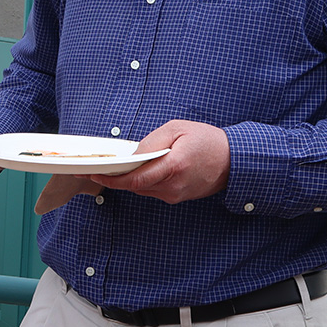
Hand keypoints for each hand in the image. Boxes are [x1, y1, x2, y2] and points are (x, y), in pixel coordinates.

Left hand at [86, 120, 229, 202]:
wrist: (233, 160)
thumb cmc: (207, 141)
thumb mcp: (176, 129)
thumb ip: (152, 142)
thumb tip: (132, 155)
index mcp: (173, 167)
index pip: (135, 179)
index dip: (111, 179)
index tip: (94, 174)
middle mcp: (173, 186)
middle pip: (134, 186)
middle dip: (113, 178)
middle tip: (92, 170)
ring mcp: (175, 194)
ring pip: (142, 189)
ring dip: (126, 180)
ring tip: (109, 168)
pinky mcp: (177, 196)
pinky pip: (152, 190)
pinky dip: (140, 182)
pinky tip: (133, 171)